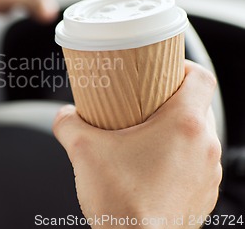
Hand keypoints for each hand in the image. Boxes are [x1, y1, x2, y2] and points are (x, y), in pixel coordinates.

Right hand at [53, 60, 221, 227]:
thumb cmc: (122, 204)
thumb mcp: (83, 151)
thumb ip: (68, 123)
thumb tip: (64, 116)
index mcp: (183, 126)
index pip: (201, 77)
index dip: (185, 66)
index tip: (166, 68)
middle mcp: (204, 148)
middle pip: (198, 105)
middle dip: (172, 99)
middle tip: (145, 100)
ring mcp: (206, 174)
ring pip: (198, 135)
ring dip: (175, 129)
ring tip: (144, 134)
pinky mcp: (201, 194)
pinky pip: (196, 163)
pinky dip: (177, 156)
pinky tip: (149, 164)